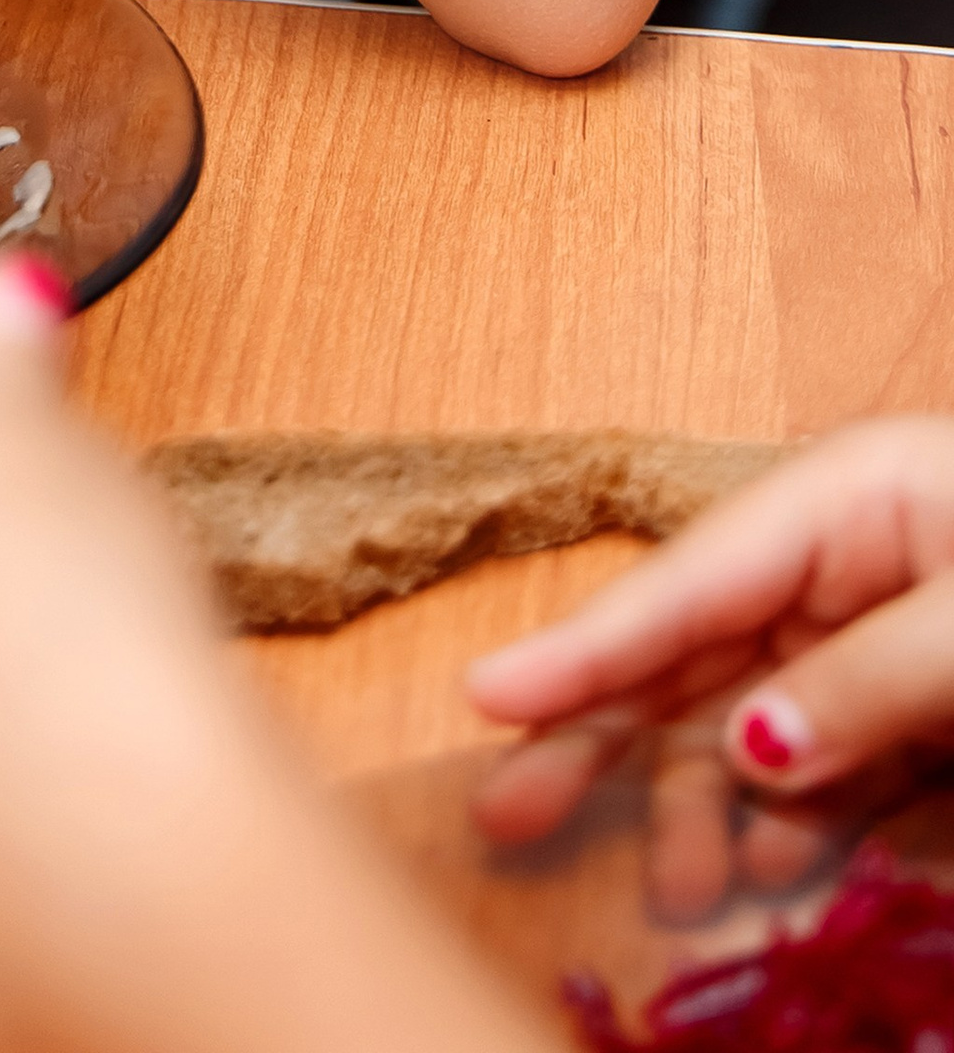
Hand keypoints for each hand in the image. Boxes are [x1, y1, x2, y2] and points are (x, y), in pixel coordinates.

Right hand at [469, 420, 953, 871]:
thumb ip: (869, 681)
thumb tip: (751, 752)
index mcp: (840, 502)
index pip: (683, 584)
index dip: (581, 648)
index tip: (481, 696)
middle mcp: (834, 567)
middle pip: (686, 656)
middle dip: (600, 738)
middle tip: (506, 814)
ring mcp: (870, 640)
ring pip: (745, 725)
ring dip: (701, 808)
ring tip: (677, 889)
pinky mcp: (917, 711)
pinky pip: (827, 772)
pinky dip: (792, 826)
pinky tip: (768, 870)